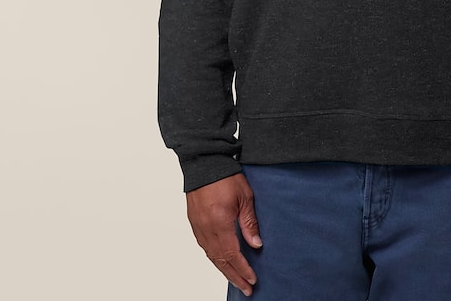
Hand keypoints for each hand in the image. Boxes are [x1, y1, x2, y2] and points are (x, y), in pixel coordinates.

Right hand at [186, 174, 262, 296]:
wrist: (204, 162)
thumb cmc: (225, 176)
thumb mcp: (245, 197)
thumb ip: (249, 223)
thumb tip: (256, 245)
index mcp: (220, 224)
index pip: (233, 255)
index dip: (243, 269)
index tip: (252, 280)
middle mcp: (206, 229)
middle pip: (221, 261)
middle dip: (234, 276)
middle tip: (246, 288)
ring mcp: (198, 227)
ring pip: (211, 256)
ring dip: (224, 270)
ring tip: (235, 279)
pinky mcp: (194, 223)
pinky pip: (204, 247)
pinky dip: (214, 258)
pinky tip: (221, 261)